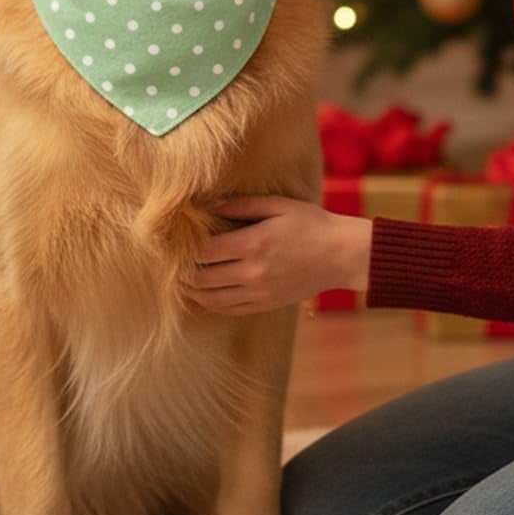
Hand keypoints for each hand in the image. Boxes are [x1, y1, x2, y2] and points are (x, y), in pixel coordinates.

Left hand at [184, 195, 372, 315]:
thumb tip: (210, 205)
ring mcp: (259, 292)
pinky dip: (212, 304)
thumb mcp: (277, 205)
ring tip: (182, 281)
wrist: (341, 255)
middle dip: (184, 271)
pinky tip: (204, 295)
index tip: (177, 242)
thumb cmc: (311, 224)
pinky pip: (230, 309)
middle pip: (202, 277)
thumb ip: (241, 205)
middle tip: (173, 263)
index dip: (186, 248)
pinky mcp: (266, 304)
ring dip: (192, 291)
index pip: (205, 251)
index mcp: (253, 243)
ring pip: (212, 298)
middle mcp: (252, 271)